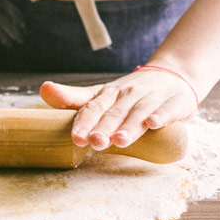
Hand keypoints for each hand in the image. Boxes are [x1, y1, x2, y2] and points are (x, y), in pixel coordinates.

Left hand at [39, 66, 199, 150]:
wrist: (173, 77)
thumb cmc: (130, 94)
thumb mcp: (102, 95)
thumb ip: (74, 99)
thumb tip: (43, 89)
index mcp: (110, 94)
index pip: (94, 107)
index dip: (84, 122)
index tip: (76, 138)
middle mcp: (130, 94)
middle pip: (115, 113)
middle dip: (104, 128)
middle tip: (95, 142)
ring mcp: (153, 97)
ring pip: (139, 112)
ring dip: (129, 126)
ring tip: (119, 140)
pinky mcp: (175, 102)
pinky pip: (168, 110)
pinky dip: (161, 117)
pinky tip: (153, 125)